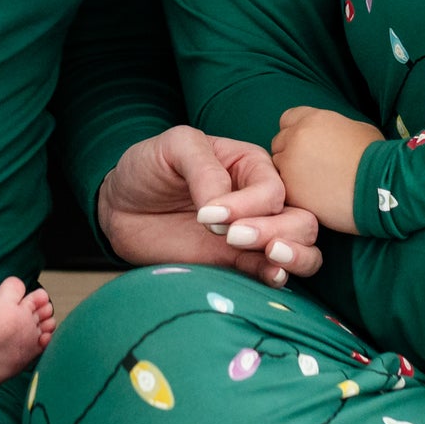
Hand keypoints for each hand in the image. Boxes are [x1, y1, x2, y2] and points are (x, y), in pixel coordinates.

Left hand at [97, 125, 322, 288]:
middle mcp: (260, 201)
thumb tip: (222, 207)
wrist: (121, 208)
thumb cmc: (150, 168)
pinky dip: (282, 276)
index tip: (208, 215)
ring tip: (271, 257)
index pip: (272, 188)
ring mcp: (253, 235)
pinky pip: (277, 273)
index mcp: (251, 165)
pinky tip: (271, 275)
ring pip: (303, 246)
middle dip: (274, 230)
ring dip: (295, 253)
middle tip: (231, 236)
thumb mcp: (174, 147)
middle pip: (300, 219)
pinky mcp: (239, 264)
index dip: (248, 204)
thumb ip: (203, 168)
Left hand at [271, 105, 381, 232]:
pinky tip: (315, 199)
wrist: (382, 188)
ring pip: (278, 168)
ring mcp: (290, 165)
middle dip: (290, 154)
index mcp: (313, 119)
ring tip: (315, 186)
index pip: (287, 119)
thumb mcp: (358, 129)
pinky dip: (295, 194)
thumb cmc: (377, 158)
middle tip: (311, 169)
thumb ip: (334, 128)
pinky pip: (284, 190)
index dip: (296, 132)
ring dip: (290, 175)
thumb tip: (331, 135)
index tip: (307, 145)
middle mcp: (296, 138)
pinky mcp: (291, 191)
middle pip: (279, 143)